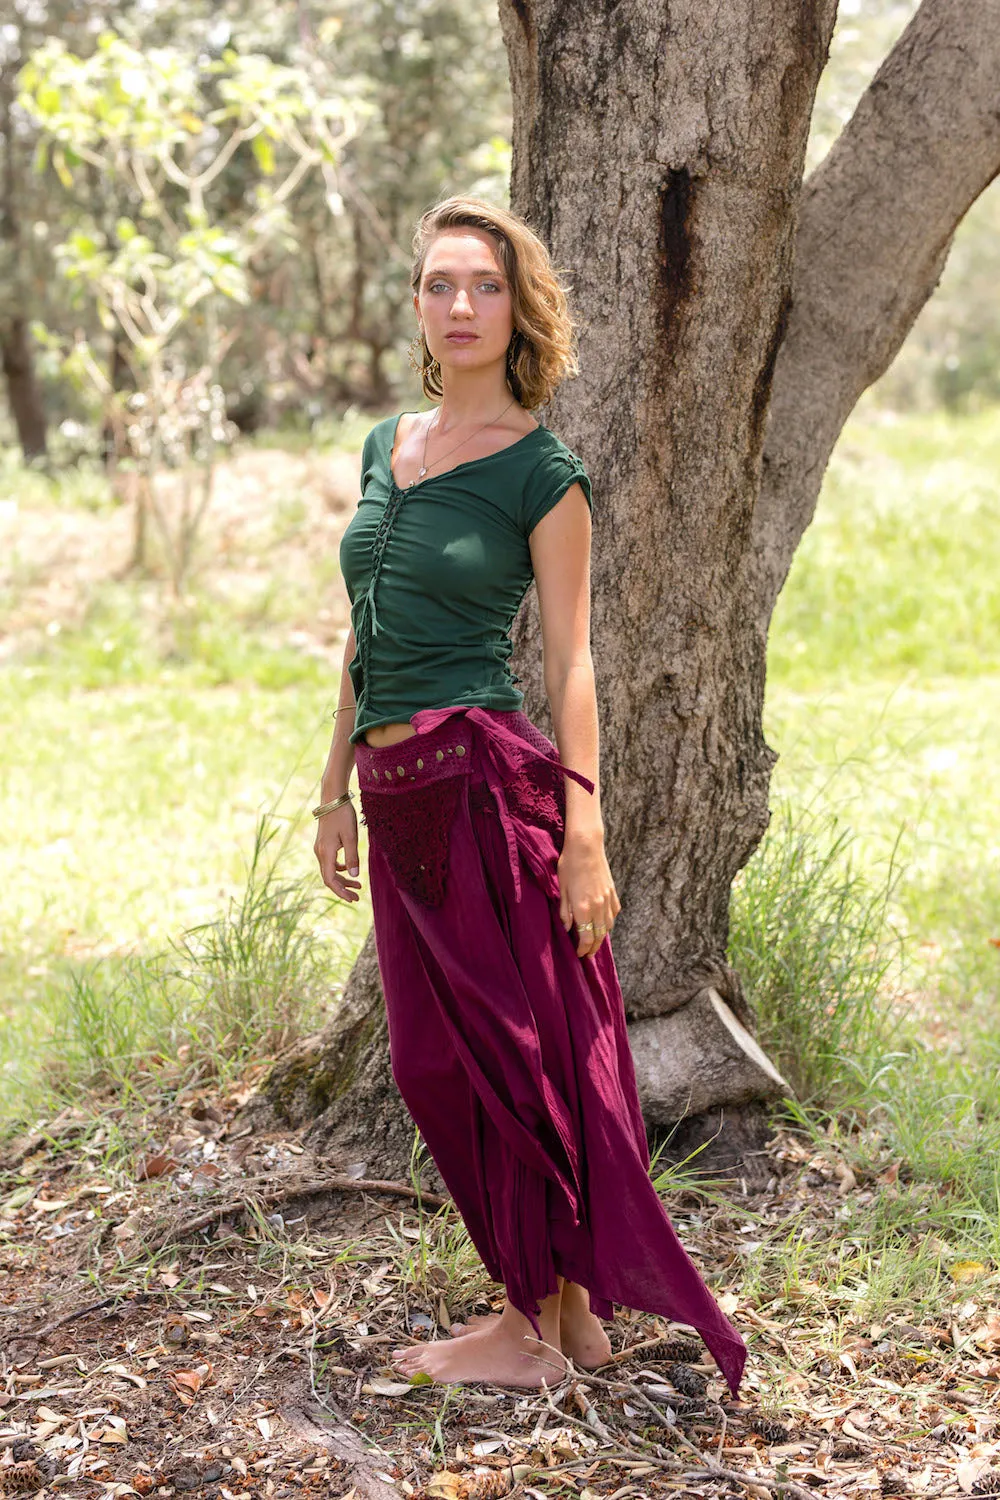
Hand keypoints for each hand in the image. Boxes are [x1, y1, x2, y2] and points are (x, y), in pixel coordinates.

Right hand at [314, 803, 361, 902]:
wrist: (332, 798)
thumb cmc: (343, 816)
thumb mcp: (351, 837)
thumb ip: (353, 857)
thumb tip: (355, 876)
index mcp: (326, 853)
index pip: (330, 880)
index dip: (341, 892)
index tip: (353, 898)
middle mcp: (320, 852)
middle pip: (329, 878)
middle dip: (342, 889)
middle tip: (357, 897)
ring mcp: (320, 848)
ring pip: (330, 870)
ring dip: (342, 879)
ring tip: (358, 885)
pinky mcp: (324, 844)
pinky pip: (330, 862)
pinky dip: (339, 869)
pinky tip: (350, 870)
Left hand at [557, 828, 619, 957]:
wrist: (586, 846)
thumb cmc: (569, 865)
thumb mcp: (562, 889)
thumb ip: (565, 911)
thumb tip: (566, 928)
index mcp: (584, 908)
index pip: (586, 938)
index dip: (583, 949)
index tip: (578, 955)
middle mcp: (599, 906)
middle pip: (599, 935)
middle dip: (593, 948)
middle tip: (587, 955)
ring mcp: (608, 899)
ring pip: (608, 926)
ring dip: (601, 936)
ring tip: (594, 941)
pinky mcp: (613, 892)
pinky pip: (614, 913)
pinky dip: (609, 921)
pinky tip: (603, 922)